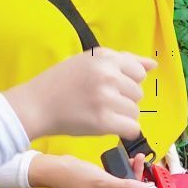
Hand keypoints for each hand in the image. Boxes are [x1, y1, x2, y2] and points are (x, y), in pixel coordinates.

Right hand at [4, 48, 156, 141]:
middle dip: (123, 99)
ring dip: (121, 116)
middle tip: (98, 101)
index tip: (107, 87)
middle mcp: (108, 75)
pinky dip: (123, 130)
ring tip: (99, 113)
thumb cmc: (61, 83)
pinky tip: (106, 126)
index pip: (139, 71)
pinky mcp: (103, 121)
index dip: (126, 82)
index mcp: (105, 57)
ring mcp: (106, 98)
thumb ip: (123, 61)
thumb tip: (152, 66)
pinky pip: (132, 128)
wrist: (35, 105)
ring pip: (135, 111)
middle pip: (138, 93)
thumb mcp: (89, 61)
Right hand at [29, 153, 153, 187]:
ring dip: (132, 176)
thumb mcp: (102, 181)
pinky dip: (123, 174)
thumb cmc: (74, 177)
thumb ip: (123, 187)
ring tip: (136, 159)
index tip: (151, 186)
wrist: (55, 168)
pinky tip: (128, 162)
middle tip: (141, 164)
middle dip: (138, 183)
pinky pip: (118, 185)